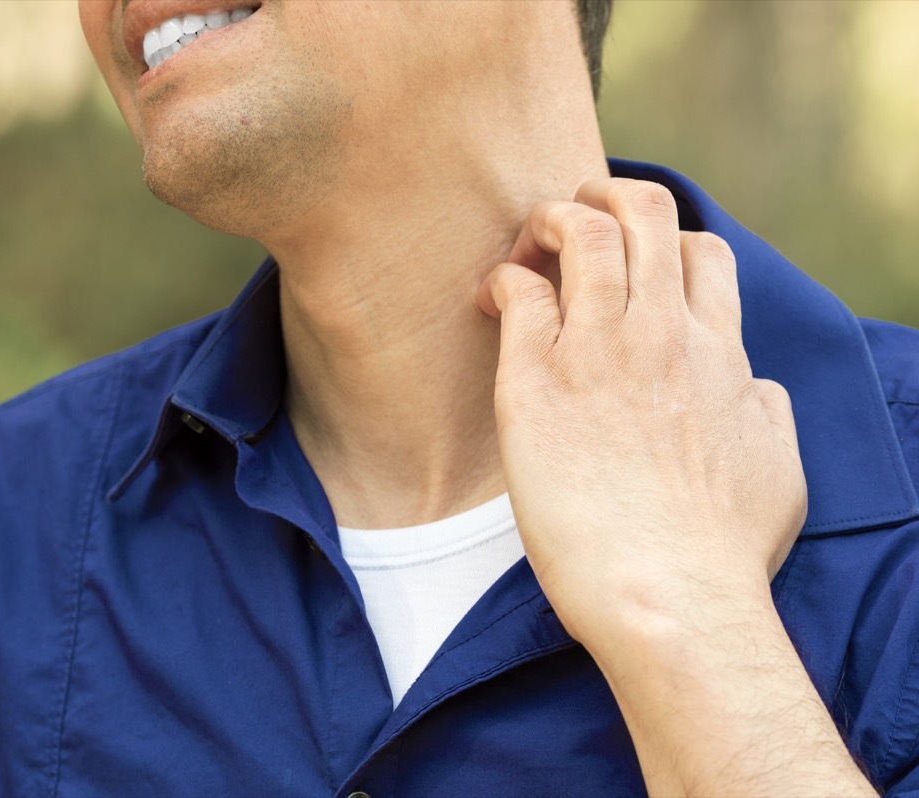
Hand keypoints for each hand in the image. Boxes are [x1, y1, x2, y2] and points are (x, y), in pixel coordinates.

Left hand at [477, 177, 806, 648]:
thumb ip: (761, 411)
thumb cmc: (722, 549)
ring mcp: (597, 352)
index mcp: (717, 351)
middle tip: (573, 218)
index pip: (699, 252)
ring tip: (528, 246)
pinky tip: (493, 300)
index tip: (633, 266)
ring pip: (580, 233)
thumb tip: (750, 387)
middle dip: (604, 197)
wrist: (670, 595)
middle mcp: (660, 335)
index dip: (663, 241)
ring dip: (550, 221)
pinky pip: (518, 294)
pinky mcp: (535, 382)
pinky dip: (504, 280)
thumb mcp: (776, 467)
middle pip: (641, 213)